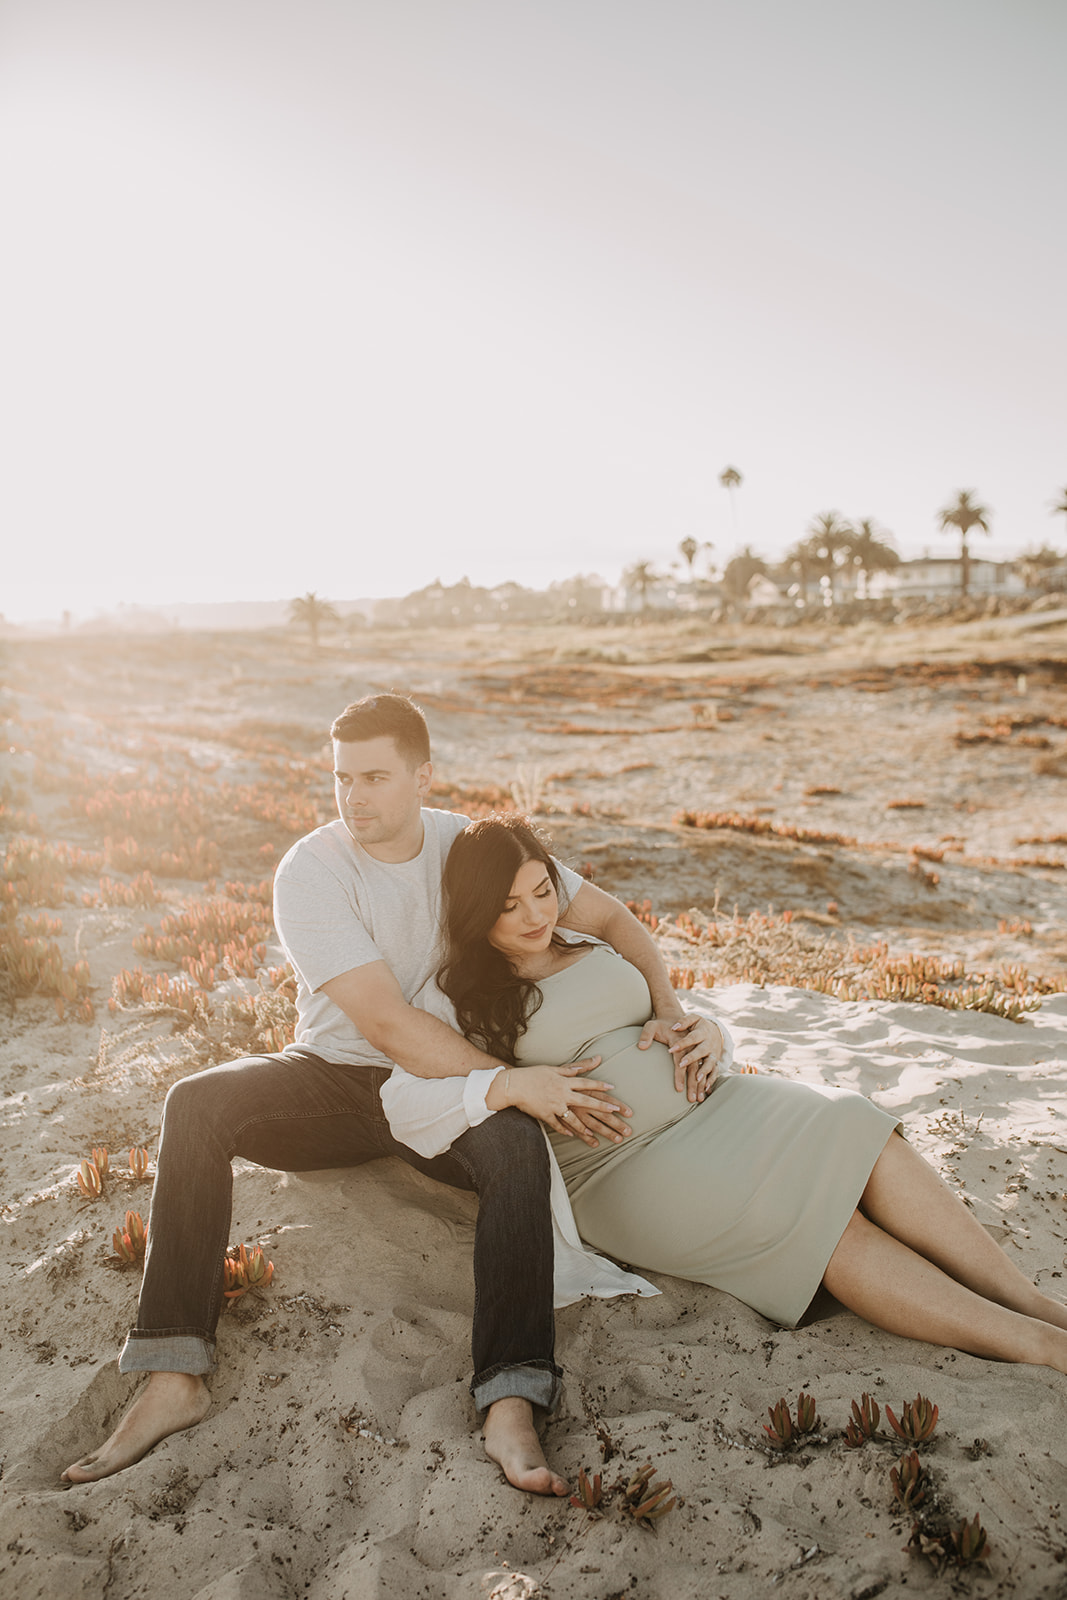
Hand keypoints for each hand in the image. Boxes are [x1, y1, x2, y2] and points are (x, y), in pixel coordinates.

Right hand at [496, 1057, 630, 1145]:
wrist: (513, 1085)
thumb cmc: (533, 1075)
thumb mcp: (554, 1069)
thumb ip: (574, 1068)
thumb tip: (595, 1060)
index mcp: (564, 1081)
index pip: (586, 1083)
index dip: (600, 1086)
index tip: (612, 1089)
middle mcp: (562, 1094)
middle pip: (586, 1102)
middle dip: (602, 1108)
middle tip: (616, 1113)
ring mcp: (554, 1106)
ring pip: (573, 1119)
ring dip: (585, 1128)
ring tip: (596, 1135)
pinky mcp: (545, 1115)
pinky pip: (557, 1125)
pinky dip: (565, 1130)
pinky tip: (573, 1135)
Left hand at [638, 1012, 725, 1102]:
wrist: (676, 1019)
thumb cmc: (662, 1024)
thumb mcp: (652, 1025)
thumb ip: (646, 1034)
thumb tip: (641, 1047)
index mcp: (682, 1037)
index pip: (681, 1055)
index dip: (680, 1070)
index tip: (678, 1084)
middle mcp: (695, 1044)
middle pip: (694, 1066)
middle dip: (693, 1082)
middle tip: (690, 1097)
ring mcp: (701, 1050)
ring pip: (703, 1069)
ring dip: (701, 1084)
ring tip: (699, 1099)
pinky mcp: (704, 1054)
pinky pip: (709, 1068)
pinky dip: (708, 1080)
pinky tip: (705, 1091)